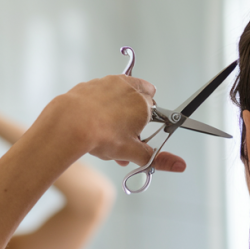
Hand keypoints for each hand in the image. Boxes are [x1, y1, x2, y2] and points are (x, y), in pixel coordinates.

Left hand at [59, 75, 185, 172]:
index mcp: (144, 103)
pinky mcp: (91, 84)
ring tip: (105, 131)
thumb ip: (158, 158)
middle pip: (138, 102)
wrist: (70, 123)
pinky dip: (99, 104)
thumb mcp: (133, 152)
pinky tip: (92, 120)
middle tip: (121, 138)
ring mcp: (109, 83)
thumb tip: (179, 165)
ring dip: (117, 110)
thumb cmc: (102, 135)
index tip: (135, 139)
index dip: (144, 129)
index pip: (154, 113)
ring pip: (120, 96)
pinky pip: (100, 94)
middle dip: (132, 119)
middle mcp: (129, 88)